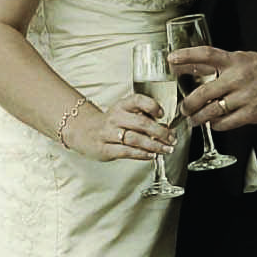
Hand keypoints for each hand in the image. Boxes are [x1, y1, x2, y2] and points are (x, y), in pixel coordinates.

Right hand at [59, 93, 177, 161]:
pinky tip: (152, 155)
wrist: (83, 131)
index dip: (152, 106)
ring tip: (166, 149)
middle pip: (141, 122)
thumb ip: (143, 119)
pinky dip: (142, 154)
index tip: (162, 114)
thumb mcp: (124, 114)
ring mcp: (108, 133)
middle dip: (160, 132)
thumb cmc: (111, 124)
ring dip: (154, 145)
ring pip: (135, 139)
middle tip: (172, 138)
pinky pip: (126, 151)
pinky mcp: (105, 148)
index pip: (137, 100)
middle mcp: (115, 117)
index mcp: (121, 106)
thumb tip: (167, 129)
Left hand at [167, 44, 256, 132]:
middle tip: (184, 108)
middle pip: (203, 92)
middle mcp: (237, 78)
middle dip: (188, 104)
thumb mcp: (246, 58)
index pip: (206, 54)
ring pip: (211, 111)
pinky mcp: (251, 114)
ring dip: (199, 118)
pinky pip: (226, 123)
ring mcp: (244, 97)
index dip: (186, 56)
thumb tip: (197, 66)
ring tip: (194, 120)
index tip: (172, 59)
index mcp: (236, 61)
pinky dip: (216, 125)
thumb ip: (224, 63)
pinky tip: (214, 124)